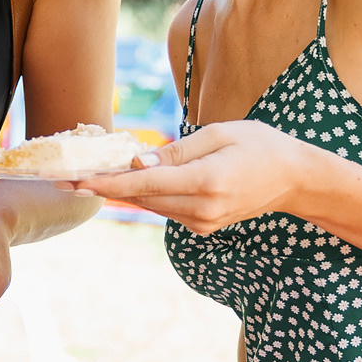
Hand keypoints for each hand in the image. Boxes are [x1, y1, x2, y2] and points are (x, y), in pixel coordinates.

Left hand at [74, 120, 316, 235]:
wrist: (296, 180)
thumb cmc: (261, 146)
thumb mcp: (220, 134)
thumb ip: (177, 150)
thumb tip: (138, 161)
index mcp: (206, 182)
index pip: (145, 184)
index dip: (106, 183)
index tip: (76, 181)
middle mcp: (202, 209)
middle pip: (141, 199)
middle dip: (103, 187)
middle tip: (65, 177)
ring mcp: (203, 223)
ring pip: (150, 205)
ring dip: (121, 192)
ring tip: (86, 177)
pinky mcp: (203, 227)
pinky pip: (166, 209)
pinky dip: (146, 196)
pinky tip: (128, 182)